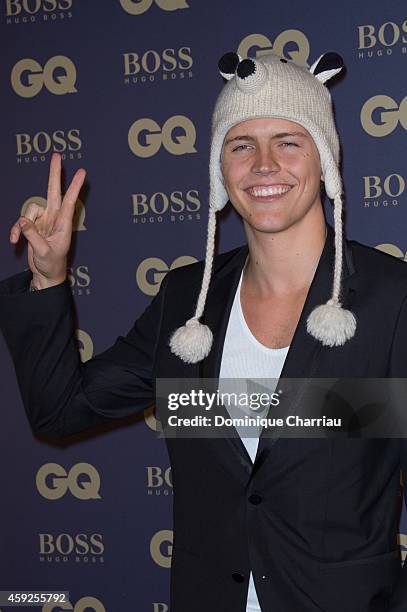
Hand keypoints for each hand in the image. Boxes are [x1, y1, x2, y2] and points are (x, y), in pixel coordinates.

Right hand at [9, 153, 85, 287]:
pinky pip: (21, 221)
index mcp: (63, 224)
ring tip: (18, 239)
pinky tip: (13, 241)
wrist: (46, 273)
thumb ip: (33, 236)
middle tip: (57, 155)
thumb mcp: (44, 252)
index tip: (82, 171)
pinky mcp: (33, 225)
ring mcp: (43, 220)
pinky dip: (16, 230)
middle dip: (54, 174)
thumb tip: (23, 221)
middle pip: (53, 191)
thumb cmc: (52, 264)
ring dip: (22, 224)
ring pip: (30, 209)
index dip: (74, 186)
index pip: (69, 201)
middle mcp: (54, 218)